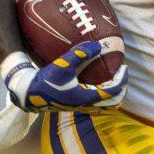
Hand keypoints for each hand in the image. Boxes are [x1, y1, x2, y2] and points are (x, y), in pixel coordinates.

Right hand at [1, 41, 126, 111]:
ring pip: (105, 106)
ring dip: (112, 94)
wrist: (29, 94)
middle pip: (114, 103)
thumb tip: (99, 45)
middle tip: (122, 75)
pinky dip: (102, 96)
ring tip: (112, 79)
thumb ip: (81, 54)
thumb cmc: (45, 80)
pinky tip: (96, 82)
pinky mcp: (74, 106)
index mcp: (86, 97)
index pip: (113, 91)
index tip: (124, 67)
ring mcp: (81, 108)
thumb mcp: (63, 64)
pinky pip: (96, 104)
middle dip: (121, 89)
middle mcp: (86, 106)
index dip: (122, 79)